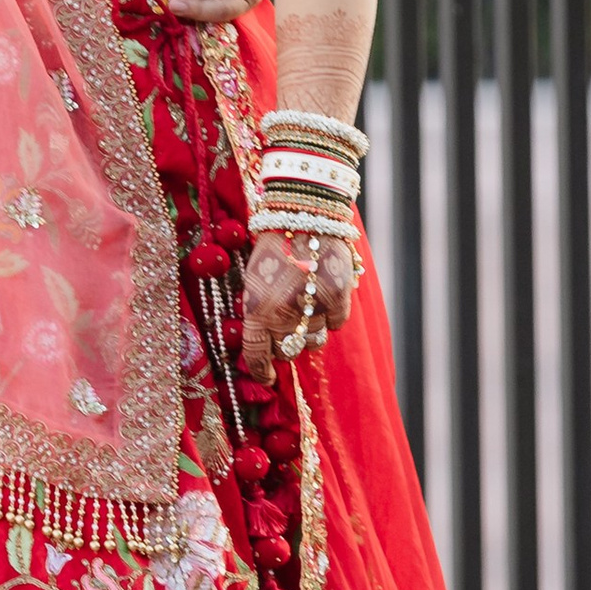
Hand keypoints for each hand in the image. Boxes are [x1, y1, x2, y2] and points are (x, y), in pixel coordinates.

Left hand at [238, 228, 354, 389]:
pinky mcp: (338, 301)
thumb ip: (257, 312)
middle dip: (285, 344)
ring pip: (314, 340)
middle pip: (287, 351)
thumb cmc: (273, 244)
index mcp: (256, 311)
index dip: (261, 372)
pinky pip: (335, 323)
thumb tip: (264, 343)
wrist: (303, 213)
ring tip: (306, 306)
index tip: (266, 377)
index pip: (257, 357)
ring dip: (309, 330)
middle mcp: (284, 316)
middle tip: (287, 327)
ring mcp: (313, 310)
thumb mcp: (252, 279)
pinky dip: (330, 314)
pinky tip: (323, 294)